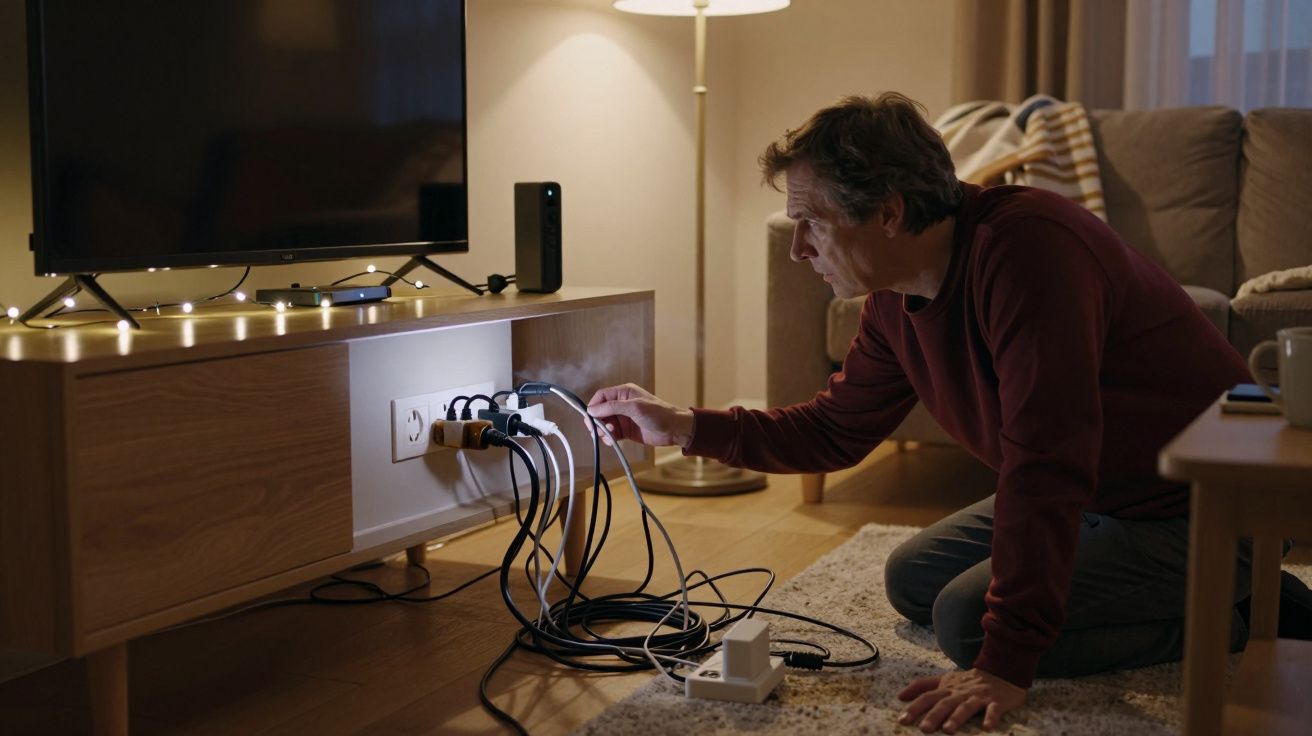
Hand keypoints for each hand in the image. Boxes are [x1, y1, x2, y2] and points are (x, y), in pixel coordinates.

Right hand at [586, 383, 694, 447]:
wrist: (675, 429)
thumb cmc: (659, 413)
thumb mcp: (634, 407)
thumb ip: (612, 407)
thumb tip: (592, 410)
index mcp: (624, 393)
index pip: (601, 396)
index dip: (593, 406)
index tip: (590, 419)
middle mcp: (622, 404)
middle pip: (600, 411)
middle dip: (597, 421)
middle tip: (597, 431)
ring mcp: (624, 418)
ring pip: (604, 424)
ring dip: (603, 431)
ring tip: (610, 436)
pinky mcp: (627, 430)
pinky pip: (612, 434)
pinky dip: (609, 438)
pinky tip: (612, 441)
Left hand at [896, 668, 1025, 732]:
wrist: (1001, 671)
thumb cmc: (969, 681)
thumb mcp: (945, 680)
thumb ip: (923, 686)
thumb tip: (900, 696)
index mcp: (948, 688)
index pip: (928, 696)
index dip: (915, 708)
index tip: (902, 720)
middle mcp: (961, 692)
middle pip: (945, 703)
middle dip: (934, 715)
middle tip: (924, 729)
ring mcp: (979, 696)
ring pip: (966, 707)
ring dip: (957, 718)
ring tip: (948, 730)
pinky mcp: (997, 701)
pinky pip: (994, 709)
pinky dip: (991, 717)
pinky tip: (987, 727)